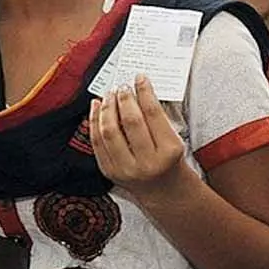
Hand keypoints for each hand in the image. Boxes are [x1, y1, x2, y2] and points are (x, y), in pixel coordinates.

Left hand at [91, 76, 191, 199]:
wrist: (163, 189)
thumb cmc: (169, 160)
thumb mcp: (174, 140)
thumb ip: (157, 119)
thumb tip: (137, 91)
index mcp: (169, 151)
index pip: (153, 114)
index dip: (145, 92)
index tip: (139, 78)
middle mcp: (147, 162)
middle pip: (131, 121)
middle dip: (124, 99)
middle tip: (122, 87)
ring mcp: (126, 168)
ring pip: (109, 131)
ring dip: (107, 108)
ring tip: (109, 95)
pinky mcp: (110, 171)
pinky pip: (97, 142)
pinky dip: (94, 121)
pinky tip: (97, 108)